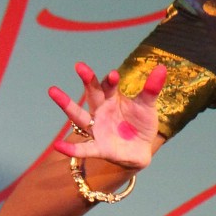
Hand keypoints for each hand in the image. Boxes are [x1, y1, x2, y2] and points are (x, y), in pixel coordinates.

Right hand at [47, 62, 166, 170]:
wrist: (142, 149)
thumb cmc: (141, 124)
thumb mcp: (147, 106)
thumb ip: (151, 90)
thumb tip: (162, 68)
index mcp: (112, 99)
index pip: (108, 86)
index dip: (110, 81)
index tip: (114, 75)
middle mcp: (101, 112)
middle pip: (92, 94)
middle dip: (87, 81)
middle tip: (80, 66)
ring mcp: (98, 129)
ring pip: (80, 116)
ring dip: (67, 104)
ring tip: (53, 91)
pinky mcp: (100, 148)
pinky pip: (84, 149)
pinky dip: (72, 149)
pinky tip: (58, 146)